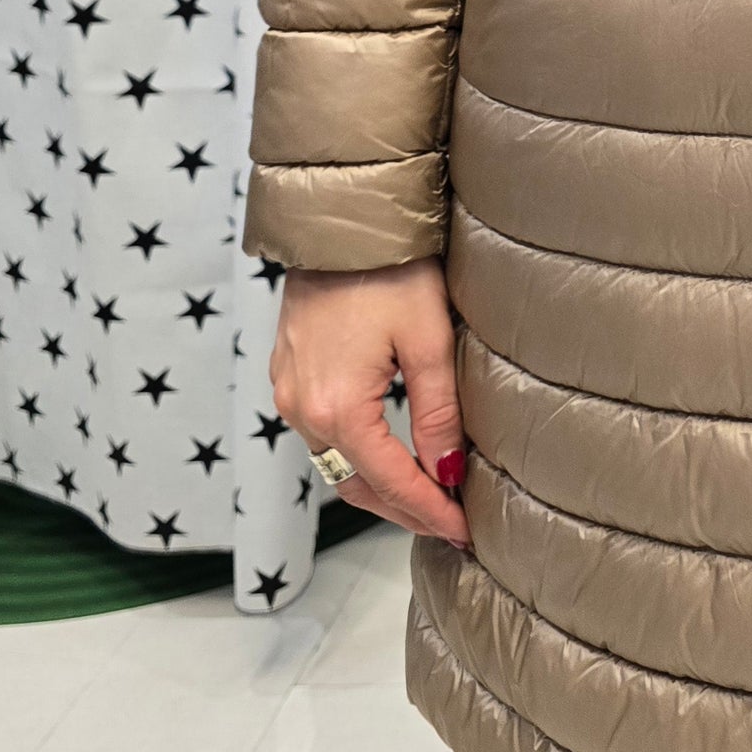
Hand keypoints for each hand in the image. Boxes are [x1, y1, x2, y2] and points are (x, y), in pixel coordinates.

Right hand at [271, 260, 469, 546]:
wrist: (338, 221)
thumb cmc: (388, 271)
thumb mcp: (428, 342)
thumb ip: (438, 415)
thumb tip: (449, 472)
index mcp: (338, 408)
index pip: (391, 482)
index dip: (430, 511)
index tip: (464, 530)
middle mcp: (301, 408)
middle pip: (356, 484)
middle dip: (404, 509)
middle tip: (449, 522)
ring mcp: (288, 391)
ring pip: (336, 462)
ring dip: (379, 484)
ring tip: (426, 494)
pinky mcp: (287, 372)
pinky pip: (320, 433)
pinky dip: (356, 453)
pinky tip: (389, 453)